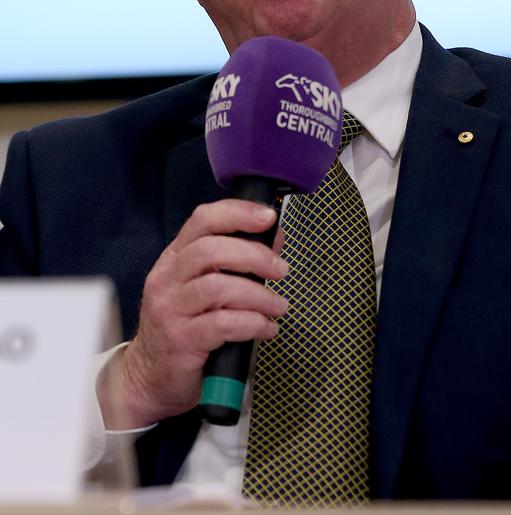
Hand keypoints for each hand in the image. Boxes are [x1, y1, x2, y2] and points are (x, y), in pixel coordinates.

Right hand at [97, 199, 287, 428]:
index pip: (203, 220)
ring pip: (218, 287)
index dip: (238, 213)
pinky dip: (252, 324)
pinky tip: (266, 328)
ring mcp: (170, 309)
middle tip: (280, 270)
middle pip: (211, 250)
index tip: (268, 217)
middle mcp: (167, 278)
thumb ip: (239, 260)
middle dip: (254, 256)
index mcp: (175, 258)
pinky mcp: (180, 341)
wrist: (150, 377)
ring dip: (258, 295)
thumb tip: (274, 235)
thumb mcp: (207, 287)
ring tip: (278, 306)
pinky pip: (222, 325)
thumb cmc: (185, 326)